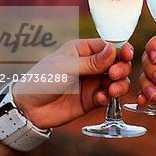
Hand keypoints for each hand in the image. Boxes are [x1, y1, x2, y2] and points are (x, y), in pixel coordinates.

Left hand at [14, 39, 132, 128]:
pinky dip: (108, 98)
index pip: (108, 46)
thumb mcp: (65, 67)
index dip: (120, 50)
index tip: (127, 55)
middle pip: (117, 63)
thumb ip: (91, 62)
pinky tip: (100, 99)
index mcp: (82, 50)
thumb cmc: (42, 80)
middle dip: (121, 68)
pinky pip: (108, 97)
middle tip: (114, 75)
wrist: (28, 109)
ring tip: (112, 90)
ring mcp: (92, 83)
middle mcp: (90, 65)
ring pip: (116, 81)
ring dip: (120, 84)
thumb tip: (114, 49)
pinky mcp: (91, 100)